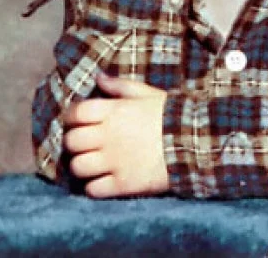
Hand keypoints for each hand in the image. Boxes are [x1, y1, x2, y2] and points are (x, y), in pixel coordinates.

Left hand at [63, 74, 167, 197]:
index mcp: (114, 111)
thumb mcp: (147, 93)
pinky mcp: (123, 184)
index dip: (71, 116)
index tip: (76, 120)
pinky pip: (93, 189)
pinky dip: (94, 186)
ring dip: (81, 164)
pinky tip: (103, 180)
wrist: (195, 141)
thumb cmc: (170, 114)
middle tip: (83, 143)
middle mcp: (109, 136)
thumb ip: (120, 85)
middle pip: (72, 141)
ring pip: (78, 167)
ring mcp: (114, 162)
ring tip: (91, 163)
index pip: (76, 113)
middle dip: (74, 141)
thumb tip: (98, 77)